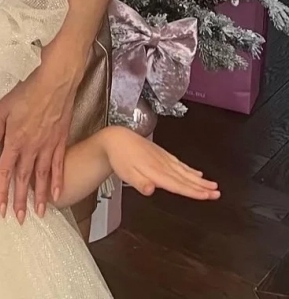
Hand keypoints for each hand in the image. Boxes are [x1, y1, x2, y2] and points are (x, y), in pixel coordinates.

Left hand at [0, 61, 79, 222]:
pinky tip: (57, 195)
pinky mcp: (60, 142)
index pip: (5, 171)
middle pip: (23, 179)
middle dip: (19, 200)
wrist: (55, 84)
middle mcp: (31, 148)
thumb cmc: (27, 92)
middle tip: (19, 219)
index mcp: (15, 140)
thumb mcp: (3, 108)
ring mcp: (47, 147)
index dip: (1, 191)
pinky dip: (57, 182)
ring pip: (41, 177)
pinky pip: (58, 167)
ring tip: (38, 214)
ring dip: (39, 197)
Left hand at [102, 126, 219, 200]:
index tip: (208, 195)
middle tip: (218, 193)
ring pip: (185, 171)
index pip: (178, 185)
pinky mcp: (161, 154)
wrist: (116, 138)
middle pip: (185, 178)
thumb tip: (151, 191)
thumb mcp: (126, 173)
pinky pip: (179, 163)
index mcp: (155, 172)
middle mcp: (162, 165)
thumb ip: (139, 183)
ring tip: (214, 185)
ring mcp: (163, 158)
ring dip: (200, 179)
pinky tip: (198, 173)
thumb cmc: (120, 158)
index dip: (194, 191)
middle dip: (202, 187)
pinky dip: (190, 169)